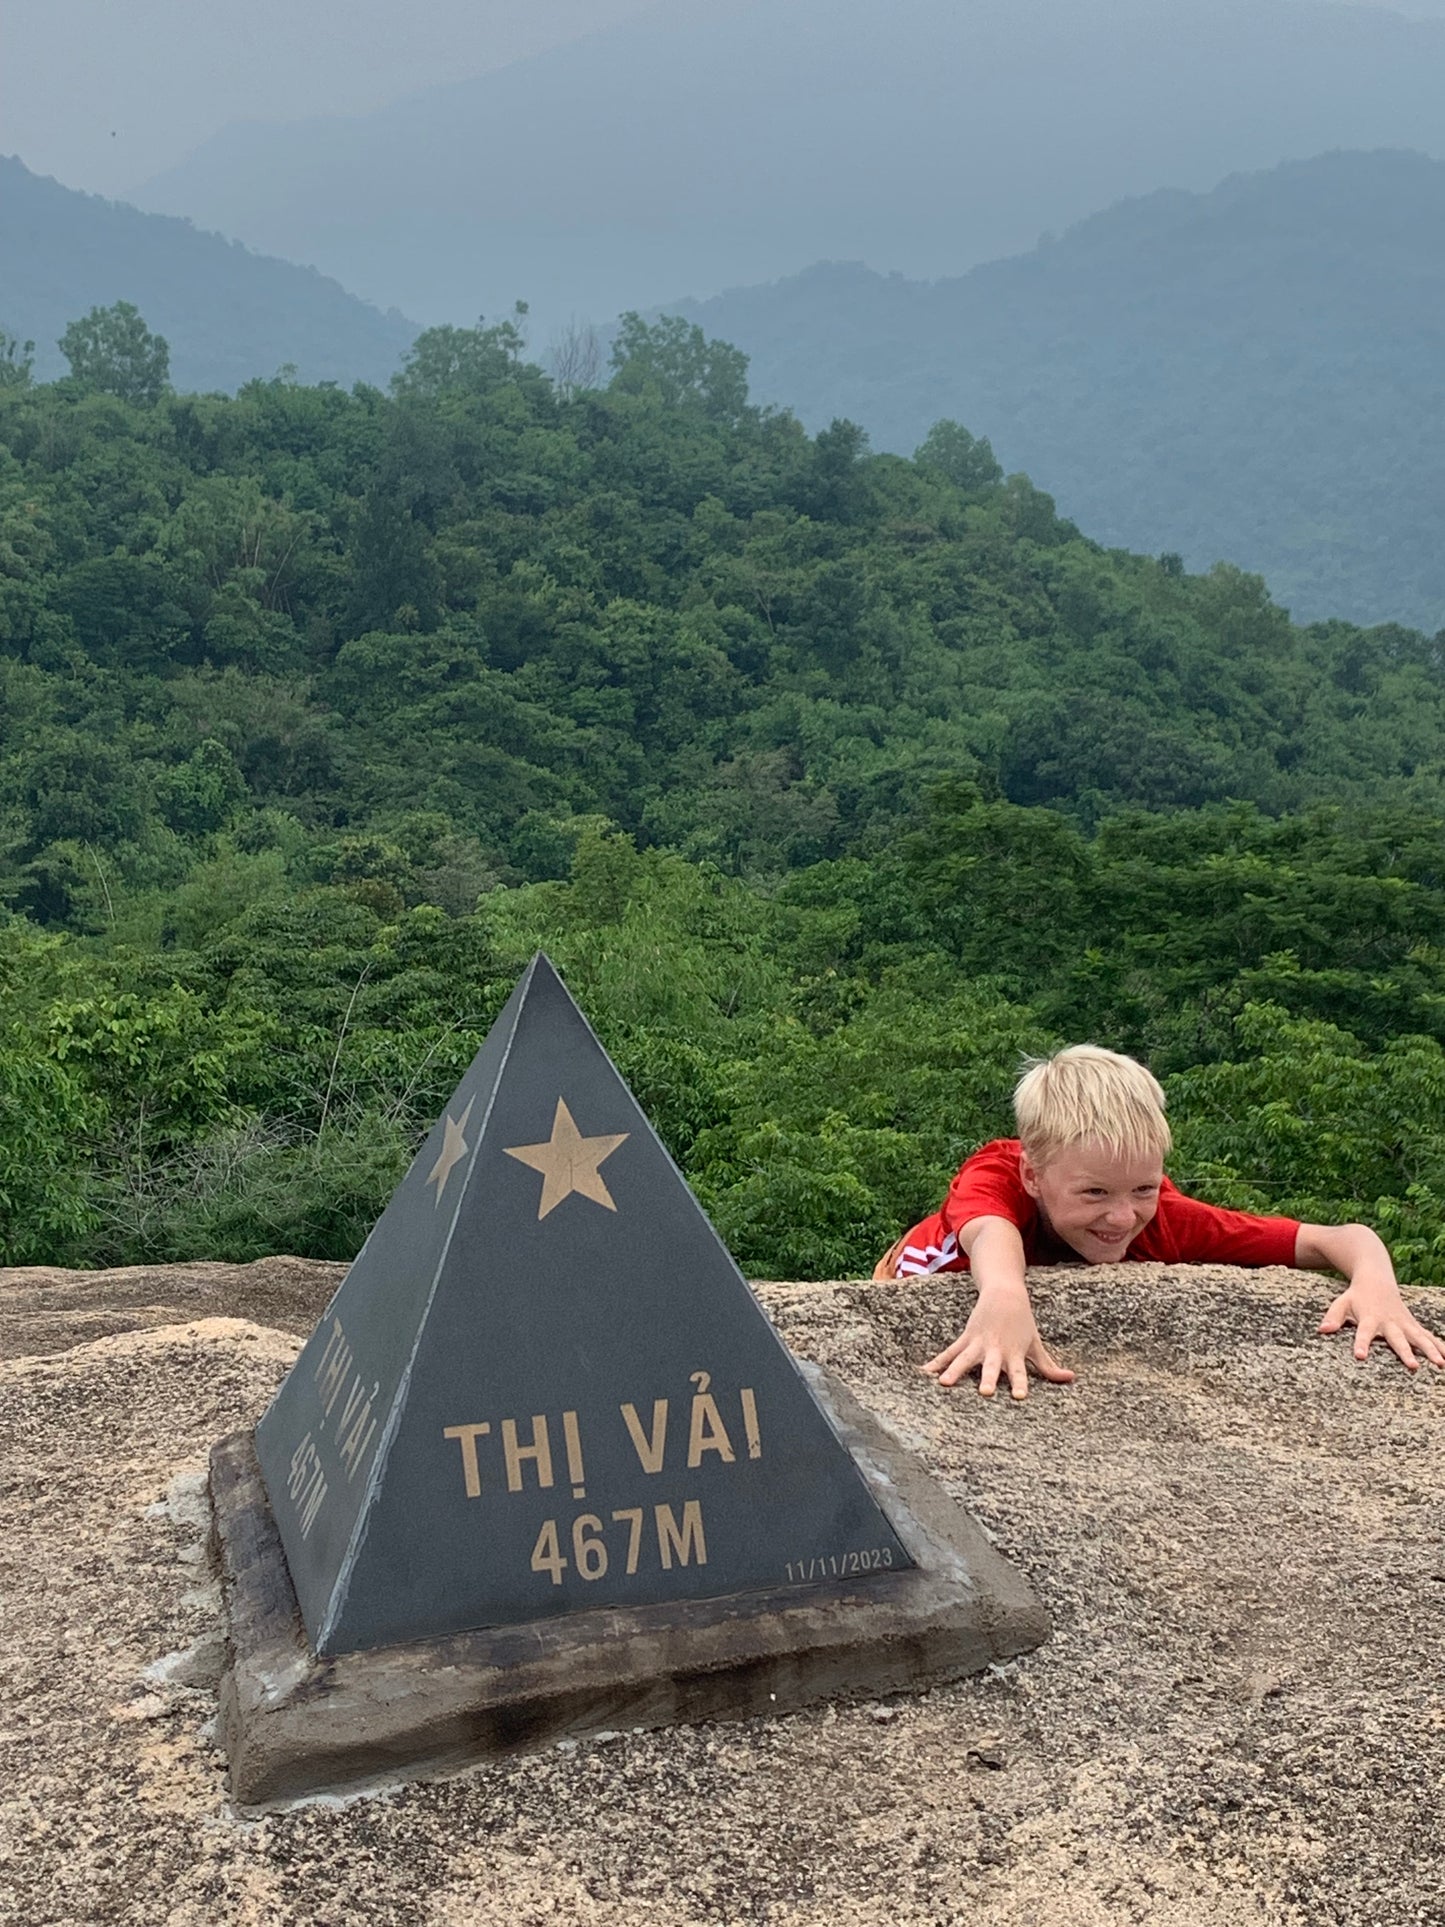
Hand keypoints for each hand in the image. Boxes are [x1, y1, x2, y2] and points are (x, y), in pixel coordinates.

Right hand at [922, 1287, 1075, 1399]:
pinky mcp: (966, 1338)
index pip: (1019, 1372)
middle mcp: (996, 1350)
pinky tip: (925, 1372)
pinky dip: (938, 1362)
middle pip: (992, 1367)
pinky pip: (950, 1352)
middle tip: (985, 1392)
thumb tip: (1070, 1378)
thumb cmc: (1022, 1322)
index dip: (1019, 1383)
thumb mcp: (1036, 1343)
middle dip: (988, 1379)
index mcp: (1014, 1354)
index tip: (1019, 1397)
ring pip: (965, 1359)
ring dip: (954, 1371)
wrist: (1004, 1293)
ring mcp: (978, 1343)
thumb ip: (1049, 1366)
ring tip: (943, 1383)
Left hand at [1318, 1284, 1444, 1373]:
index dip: (1361, 1344)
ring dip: (1430, 1350)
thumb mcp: (1341, 1302)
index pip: (1363, 1333)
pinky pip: (1428, 1336)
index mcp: (1369, 1318)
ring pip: (1419, 1338)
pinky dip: (1440, 1345)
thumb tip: (1322, 1330)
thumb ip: (1333, 1316)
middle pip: (1398, 1339)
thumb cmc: (1357, 1296)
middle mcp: (1389, 1322)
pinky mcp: (1413, 1325)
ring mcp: (1404, 1323)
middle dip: (1405, 1352)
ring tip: (1440, 1364)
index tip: (1360, 1357)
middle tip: (1414, 1366)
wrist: (1376, 1278)